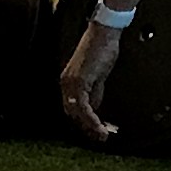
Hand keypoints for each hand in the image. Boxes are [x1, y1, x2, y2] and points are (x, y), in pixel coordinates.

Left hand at [59, 16, 123, 145]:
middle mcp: (66, 83)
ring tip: (102, 136)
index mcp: (68, 81)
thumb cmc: (103, 48)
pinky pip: (83, 107)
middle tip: (100, 137)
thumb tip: (95, 108)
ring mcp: (71, 82)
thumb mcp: (98, 76)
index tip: (95, 131)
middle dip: (86, 128)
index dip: (84, 122)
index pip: (72, 108)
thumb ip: (95, 92)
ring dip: (90, 127)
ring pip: (76, 113)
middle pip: (72, 113)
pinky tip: (100, 126)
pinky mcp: (79, 81)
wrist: (104, 33)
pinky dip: (92, 119)